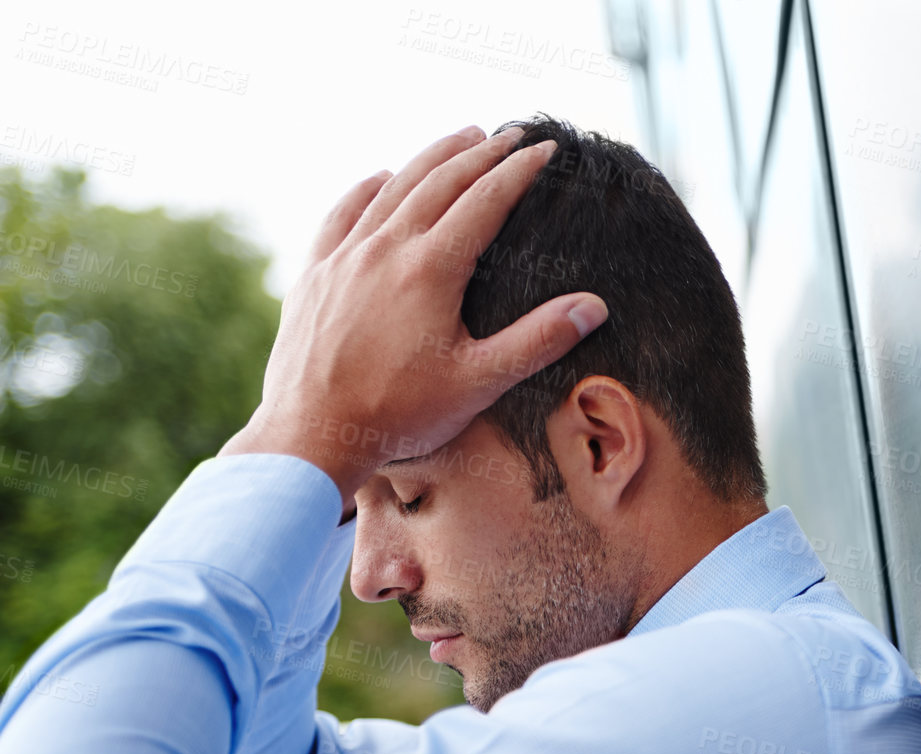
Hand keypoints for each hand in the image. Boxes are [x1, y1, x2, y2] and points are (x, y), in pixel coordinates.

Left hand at [219, 125, 607, 514]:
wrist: (310, 434)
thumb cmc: (399, 415)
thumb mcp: (481, 383)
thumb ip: (538, 340)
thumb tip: (593, 306)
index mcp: (432, 269)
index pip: (486, 201)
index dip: (520, 171)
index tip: (546, 149)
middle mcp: (385, 248)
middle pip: (441, 181)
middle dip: (481, 153)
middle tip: (513, 134)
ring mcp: (344, 257)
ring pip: (393, 188)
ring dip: (430, 158)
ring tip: (461, 138)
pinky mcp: (314, 273)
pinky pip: (341, 214)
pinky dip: (366, 188)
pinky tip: (379, 177)